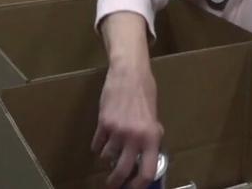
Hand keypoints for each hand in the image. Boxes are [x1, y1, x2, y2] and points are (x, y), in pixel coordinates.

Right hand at [91, 12, 161, 188]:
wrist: (129, 74)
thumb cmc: (145, 94)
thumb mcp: (154, 118)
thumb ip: (149, 138)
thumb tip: (144, 158)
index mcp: (152, 137)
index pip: (147, 172)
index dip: (138, 185)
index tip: (132, 188)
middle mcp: (135, 137)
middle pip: (122, 171)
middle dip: (115, 182)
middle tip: (113, 185)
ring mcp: (117, 131)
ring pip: (107, 157)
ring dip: (107, 157)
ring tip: (110, 151)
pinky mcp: (103, 123)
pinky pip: (97, 144)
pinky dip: (98, 146)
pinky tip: (101, 142)